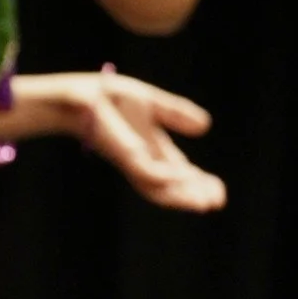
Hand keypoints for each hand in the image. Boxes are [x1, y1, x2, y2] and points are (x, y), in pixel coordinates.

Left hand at [41, 66, 223, 211]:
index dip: (199, 184)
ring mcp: (131, 162)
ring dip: (183, 196)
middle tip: (217, 203)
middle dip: (194, 197)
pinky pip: (148, 171)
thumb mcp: (150, 102)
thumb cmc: (107, 97)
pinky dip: (168, 175)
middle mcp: (141, 162)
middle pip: (170, 189)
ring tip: (207, 202)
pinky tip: (185, 173)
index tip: (219, 192)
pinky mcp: (121, 156)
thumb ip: (175, 113)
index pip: (179, 175)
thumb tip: (206, 126)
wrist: (77, 95)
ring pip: (159, 189)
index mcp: (151, 151)